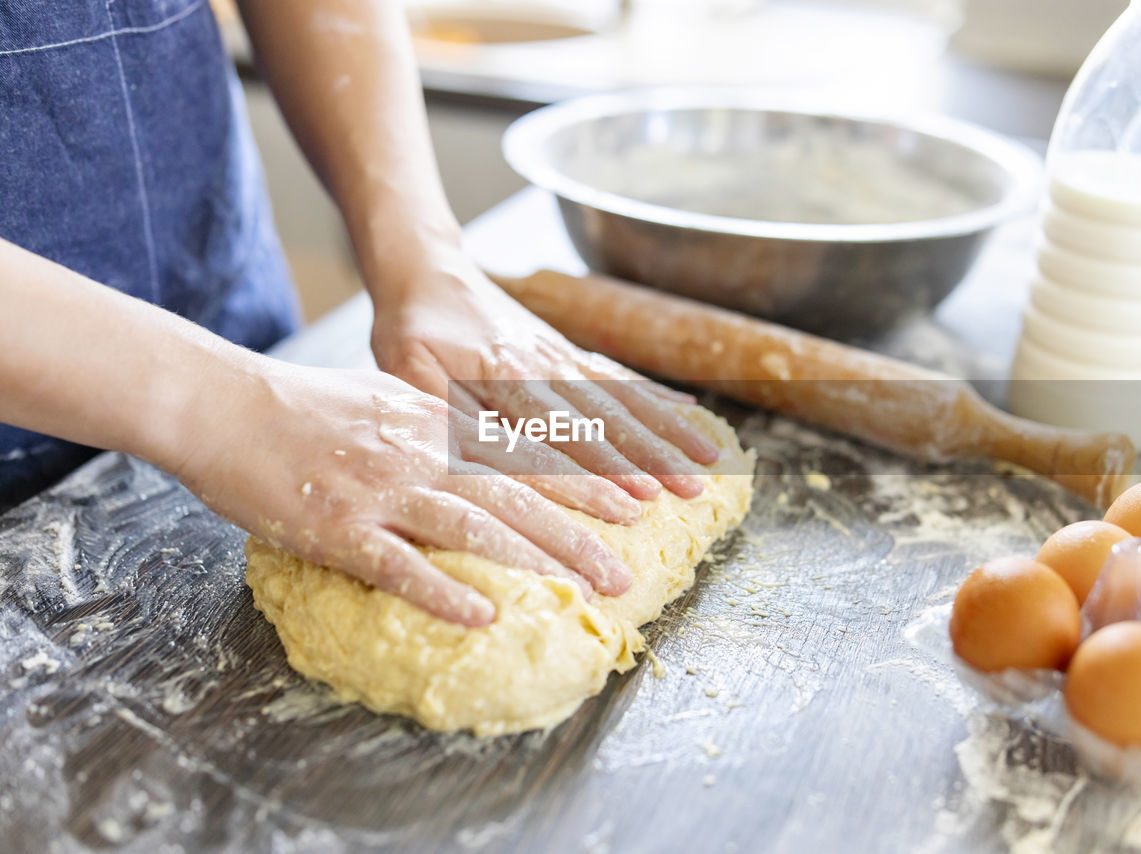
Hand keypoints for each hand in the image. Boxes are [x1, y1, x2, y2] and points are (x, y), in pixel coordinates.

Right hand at [172, 359, 639, 625]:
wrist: (222, 404)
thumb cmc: (302, 404)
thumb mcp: (387, 399)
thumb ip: (438, 425)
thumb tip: (483, 447)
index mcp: (435, 422)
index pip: (525, 455)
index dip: (584, 483)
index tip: (633, 506)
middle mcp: (421, 452)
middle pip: (517, 495)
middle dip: (580, 533)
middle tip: (625, 569)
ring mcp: (382, 489)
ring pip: (476, 526)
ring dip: (537, 560)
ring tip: (585, 589)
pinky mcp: (339, 527)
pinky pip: (399, 566)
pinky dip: (443, 590)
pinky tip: (483, 614)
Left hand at [369, 247, 719, 500]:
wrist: (427, 271)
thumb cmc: (411, 329)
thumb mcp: (408, 374)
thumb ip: (447, 415)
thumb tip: (484, 460)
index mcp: (506, 377)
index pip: (563, 433)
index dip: (603, 468)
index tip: (641, 496)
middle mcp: (545, 366)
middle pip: (608, 418)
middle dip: (653, 455)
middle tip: (695, 488)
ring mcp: (561, 357)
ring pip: (622, 398)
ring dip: (665, 429)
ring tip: (707, 457)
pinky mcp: (566, 351)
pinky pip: (617, 374)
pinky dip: (653, 392)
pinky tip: (689, 406)